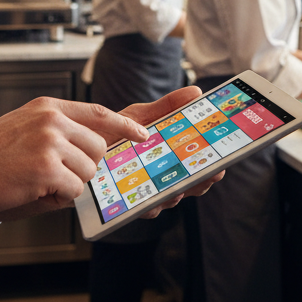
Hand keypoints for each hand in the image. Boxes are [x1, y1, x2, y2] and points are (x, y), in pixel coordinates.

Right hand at [0, 97, 147, 220]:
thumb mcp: (25, 128)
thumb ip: (58, 132)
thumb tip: (93, 149)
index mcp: (48, 107)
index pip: (98, 112)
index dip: (123, 125)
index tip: (141, 133)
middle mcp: (52, 119)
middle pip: (98, 147)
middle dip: (84, 167)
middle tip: (55, 175)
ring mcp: (50, 141)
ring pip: (87, 171)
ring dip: (68, 184)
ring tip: (37, 181)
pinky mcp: (46, 168)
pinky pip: (72, 190)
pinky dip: (56, 198)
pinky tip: (32, 190)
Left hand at [118, 86, 224, 218]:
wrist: (79, 142)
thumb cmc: (113, 132)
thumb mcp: (141, 115)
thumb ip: (168, 106)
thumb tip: (197, 92)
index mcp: (168, 157)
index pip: (196, 166)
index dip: (212, 166)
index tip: (223, 162)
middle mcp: (160, 178)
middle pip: (189, 186)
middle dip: (201, 182)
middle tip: (211, 173)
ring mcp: (144, 191)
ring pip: (167, 200)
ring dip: (175, 195)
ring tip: (178, 188)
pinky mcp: (125, 202)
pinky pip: (140, 209)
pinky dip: (147, 205)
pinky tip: (149, 200)